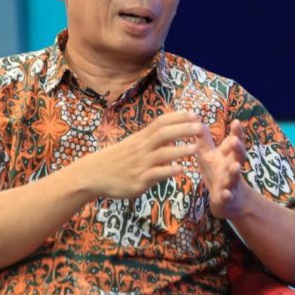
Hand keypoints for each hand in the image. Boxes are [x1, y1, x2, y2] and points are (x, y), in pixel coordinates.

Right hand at [78, 111, 200, 199]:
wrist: (94, 174)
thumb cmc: (116, 159)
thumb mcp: (132, 144)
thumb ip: (150, 139)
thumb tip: (170, 131)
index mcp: (141, 138)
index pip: (161, 122)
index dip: (178, 117)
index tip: (194, 114)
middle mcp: (142, 148)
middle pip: (164, 134)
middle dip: (183, 129)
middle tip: (200, 127)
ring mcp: (141, 164)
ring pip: (162, 154)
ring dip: (180, 150)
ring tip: (196, 148)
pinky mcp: (139, 180)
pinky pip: (156, 174)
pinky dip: (169, 170)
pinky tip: (181, 169)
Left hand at [195, 119, 247, 218]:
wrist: (227, 200)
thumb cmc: (217, 172)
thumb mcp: (209, 154)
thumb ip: (204, 139)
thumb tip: (195, 119)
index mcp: (229, 156)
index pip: (235, 142)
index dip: (236, 133)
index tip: (235, 122)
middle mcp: (232, 167)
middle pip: (239, 157)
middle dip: (238, 149)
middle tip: (235, 141)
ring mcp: (231, 183)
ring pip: (234, 177)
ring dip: (235, 172)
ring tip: (235, 166)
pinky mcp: (226, 197)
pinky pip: (227, 197)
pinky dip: (227, 195)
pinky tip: (225, 193)